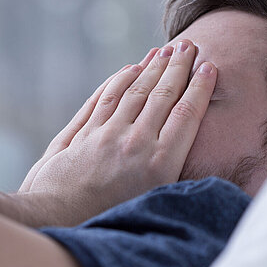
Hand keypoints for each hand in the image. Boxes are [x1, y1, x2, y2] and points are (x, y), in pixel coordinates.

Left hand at [18, 40, 216, 224]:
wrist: (57, 220)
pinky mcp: (85, 133)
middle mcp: (135, 143)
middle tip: (188, 46)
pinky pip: (105, 98)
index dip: (199, 88)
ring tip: (163, 50)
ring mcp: (107, 135)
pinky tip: (129, 69)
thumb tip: (185, 150)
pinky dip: (119, 80)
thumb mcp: (150, 204)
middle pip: (161, 95)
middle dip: (177, 67)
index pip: (185, 114)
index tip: (208, 68)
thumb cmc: (107, 221)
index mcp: (159, 164)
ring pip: (134, 91)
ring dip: (150, 67)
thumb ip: (168, 172)